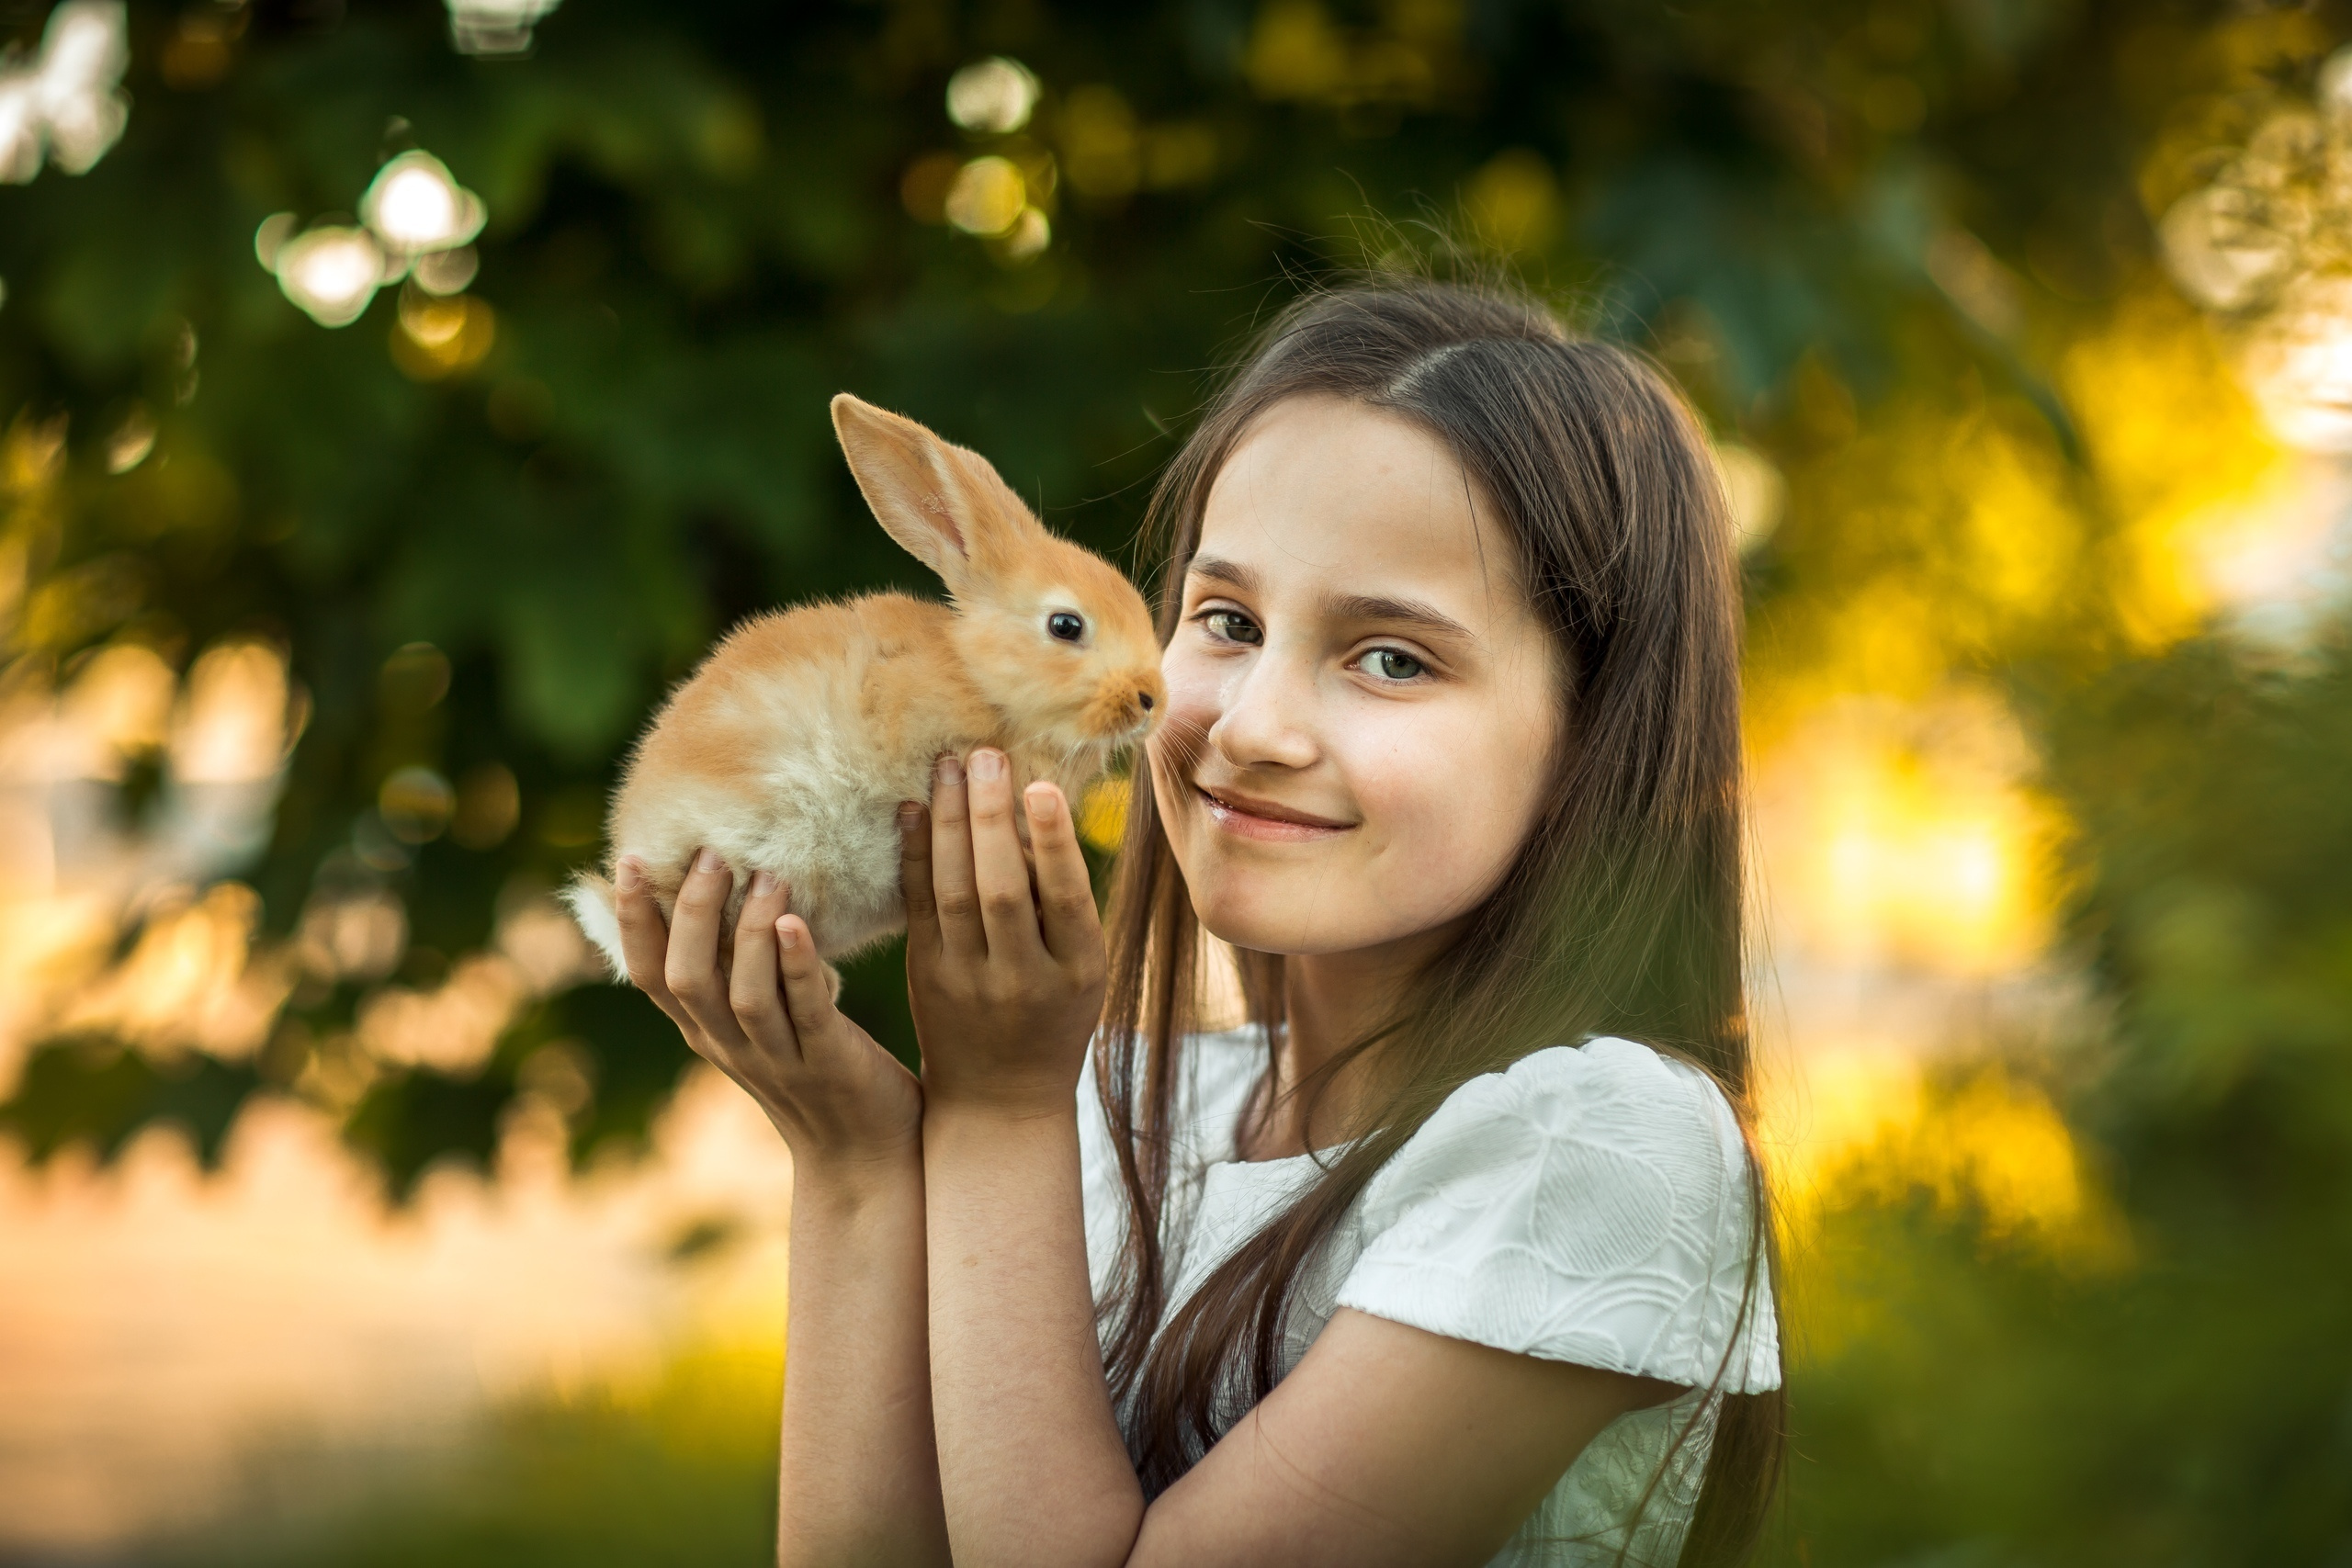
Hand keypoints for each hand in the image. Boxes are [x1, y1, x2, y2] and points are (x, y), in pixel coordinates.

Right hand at [616, 849, 923, 1173]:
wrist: (865, 1156)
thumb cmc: (818, 1072)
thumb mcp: (765, 1023)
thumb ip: (741, 971)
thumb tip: (730, 893)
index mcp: (707, 1032)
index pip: (651, 975)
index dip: (634, 921)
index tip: (631, 860)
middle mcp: (730, 1046)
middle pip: (687, 979)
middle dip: (692, 913)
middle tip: (710, 853)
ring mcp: (778, 1058)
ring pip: (743, 994)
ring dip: (749, 932)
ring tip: (767, 874)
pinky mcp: (827, 1062)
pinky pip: (805, 1010)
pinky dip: (797, 966)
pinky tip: (796, 924)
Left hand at [901, 749, 1105, 1117]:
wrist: (1000, 1097)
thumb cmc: (1055, 1016)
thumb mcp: (1084, 971)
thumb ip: (1066, 903)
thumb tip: (1039, 810)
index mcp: (1076, 972)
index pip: (1065, 899)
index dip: (1051, 842)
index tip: (1040, 786)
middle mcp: (1021, 979)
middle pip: (1001, 890)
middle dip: (990, 818)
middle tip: (986, 754)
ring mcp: (968, 981)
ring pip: (954, 893)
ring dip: (950, 823)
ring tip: (950, 764)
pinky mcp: (926, 977)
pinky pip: (917, 908)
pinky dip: (915, 855)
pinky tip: (915, 808)